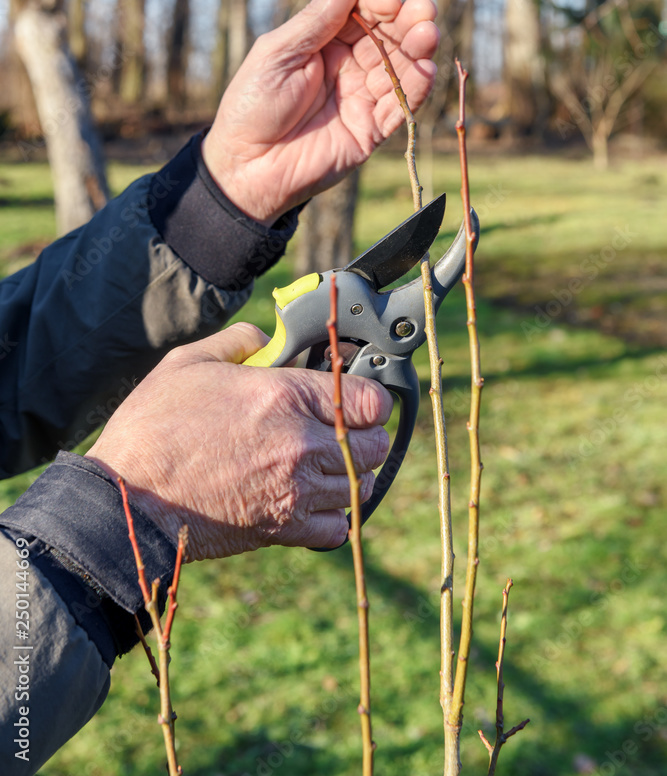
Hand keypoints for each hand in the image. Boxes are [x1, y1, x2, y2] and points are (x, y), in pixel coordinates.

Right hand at [86, 323, 392, 559]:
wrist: (127, 499)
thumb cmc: (153, 427)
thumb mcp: (190, 362)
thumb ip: (239, 341)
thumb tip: (266, 339)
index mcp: (284, 396)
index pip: (372, 401)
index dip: (368, 398)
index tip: (353, 399)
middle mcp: (301, 444)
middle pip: (376, 446)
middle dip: (363, 435)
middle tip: (337, 431)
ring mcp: (295, 491)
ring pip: (362, 486)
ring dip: (350, 475)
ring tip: (323, 465)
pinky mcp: (283, 529)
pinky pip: (338, 528)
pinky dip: (333, 517)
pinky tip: (310, 500)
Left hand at [202, 0, 438, 225]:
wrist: (247, 166)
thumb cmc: (252, 105)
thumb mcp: (279, 53)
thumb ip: (318, 18)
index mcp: (322, 43)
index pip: (361, 14)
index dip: (379, 4)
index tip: (389, 0)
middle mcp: (347, 67)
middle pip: (387, 38)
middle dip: (408, 22)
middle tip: (424, 11)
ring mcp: (361, 99)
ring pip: (400, 69)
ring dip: (418, 50)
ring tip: (428, 34)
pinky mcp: (371, 131)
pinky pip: (401, 108)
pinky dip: (416, 89)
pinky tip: (425, 69)